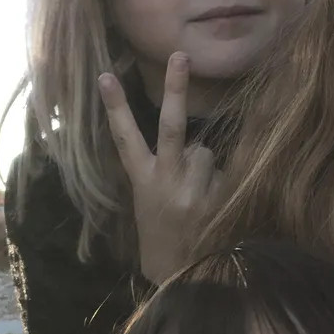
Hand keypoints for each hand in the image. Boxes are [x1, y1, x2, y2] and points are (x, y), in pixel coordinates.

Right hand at [100, 53, 227, 283]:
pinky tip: (219, 203)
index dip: (115, 107)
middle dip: (177, 88)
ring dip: (208, 167)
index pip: (125, 138)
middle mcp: (167, 181)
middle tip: (182, 55)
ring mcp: (194, 191)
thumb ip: (163, 171)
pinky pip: (228, 173)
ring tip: (202, 197)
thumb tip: (196, 143)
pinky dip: (226, 181)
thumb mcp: (149, 203)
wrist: (182, 278)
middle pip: (173, 127)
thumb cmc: (164, 236)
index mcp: (143, 181)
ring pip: (207, 153)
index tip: (105, 76)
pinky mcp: (219, 200)